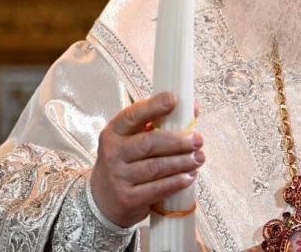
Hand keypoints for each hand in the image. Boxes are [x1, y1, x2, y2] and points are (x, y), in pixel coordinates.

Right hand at [90, 93, 204, 227]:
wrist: (102, 200)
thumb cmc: (125, 162)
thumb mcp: (130, 140)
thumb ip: (157, 124)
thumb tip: (192, 109)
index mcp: (114, 132)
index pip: (132, 115)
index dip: (153, 107)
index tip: (174, 100)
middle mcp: (113, 153)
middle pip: (149, 143)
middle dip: (178, 141)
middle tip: (198, 140)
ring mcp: (118, 177)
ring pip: (156, 167)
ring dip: (182, 162)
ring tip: (198, 158)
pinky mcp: (127, 199)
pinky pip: (157, 189)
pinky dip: (176, 182)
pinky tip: (189, 177)